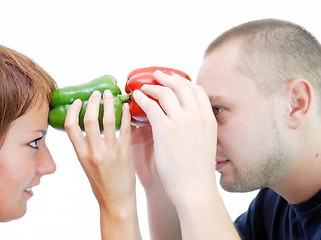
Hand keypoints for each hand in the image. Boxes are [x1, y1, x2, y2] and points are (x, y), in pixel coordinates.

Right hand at [64, 90, 133, 209]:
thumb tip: (88, 126)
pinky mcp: (125, 152)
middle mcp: (94, 152)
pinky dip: (125, 114)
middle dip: (93, 101)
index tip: (78, 101)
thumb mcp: (86, 165)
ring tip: (110, 94)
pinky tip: (125, 107)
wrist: (116, 201)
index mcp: (81, 155)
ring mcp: (111, 151)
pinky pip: (125, 128)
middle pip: (90, 119)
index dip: (73, 110)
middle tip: (97, 93)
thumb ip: (85, 147)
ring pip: (109, 120)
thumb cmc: (101, 185)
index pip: (70, 126)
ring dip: (109, 103)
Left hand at [133, 71, 217, 204]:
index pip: (197, 90)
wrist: (194, 188)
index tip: (174, 80)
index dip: (184, 82)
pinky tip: (136, 98)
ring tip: (143, 87)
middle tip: (157, 75)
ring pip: (165, 93)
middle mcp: (197, 116)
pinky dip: (142, 99)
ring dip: (152, 87)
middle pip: (181, 86)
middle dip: (167, 78)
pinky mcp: (165, 130)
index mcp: (208, 118)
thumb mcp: (205, 141)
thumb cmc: (197, 170)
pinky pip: (151, 106)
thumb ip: (198, 126)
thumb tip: (186, 117)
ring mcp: (182, 121)